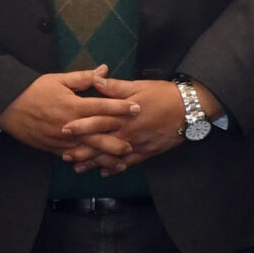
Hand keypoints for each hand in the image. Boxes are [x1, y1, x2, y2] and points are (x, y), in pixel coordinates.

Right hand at [0, 67, 131, 158]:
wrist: (7, 106)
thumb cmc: (33, 90)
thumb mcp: (58, 79)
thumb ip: (84, 77)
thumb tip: (104, 70)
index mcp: (73, 105)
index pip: (102, 106)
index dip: (121, 107)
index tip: (137, 108)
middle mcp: (70, 125)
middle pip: (99, 134)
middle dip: (119, 138)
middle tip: (136, 141)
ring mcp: (62, 140)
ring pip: (88, 150)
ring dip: (106, 156)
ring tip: (123, 162)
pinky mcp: (53, 149)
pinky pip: (73, 157)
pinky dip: (86, 163)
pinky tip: (98, 168)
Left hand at [65, 76, 201, 172]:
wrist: (189, 108)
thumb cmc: (163, 94)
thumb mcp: (138, 86)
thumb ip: (115, 87)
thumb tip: (94, 80)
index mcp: (124, 115)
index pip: (97, 121)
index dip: (80, 126)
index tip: (64, 130)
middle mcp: (128, 132)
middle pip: (101, 143)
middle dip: (83, 151)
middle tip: (65, 156)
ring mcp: (138, 144)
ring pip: (113, 157)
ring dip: (95, 164)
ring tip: (79, 169)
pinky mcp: (148, 151)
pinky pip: (130, 163)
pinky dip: (116, 169)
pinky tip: (106, 173)